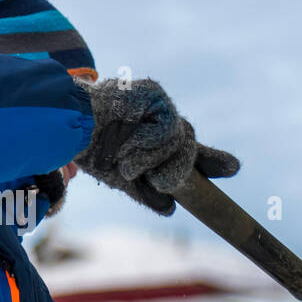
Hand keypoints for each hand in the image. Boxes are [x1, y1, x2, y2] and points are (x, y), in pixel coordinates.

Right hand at [73, 77, 238, 215]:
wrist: (68, 127)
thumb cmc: (90, 151)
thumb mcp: (122, 178)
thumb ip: (147, 192)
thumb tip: (171, 208)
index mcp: (157, 142)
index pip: (194, 153)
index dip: (214, 161)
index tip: (233, 169)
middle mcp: (162, 122)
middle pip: (189, 147)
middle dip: (178, 169)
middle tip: (159, 181)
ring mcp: (160, 106)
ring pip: (178, 141)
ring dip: (153, 159)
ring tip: (127, 160)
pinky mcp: (154, 93)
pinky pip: (167, 128)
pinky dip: (149, 142)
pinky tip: (129, 139)